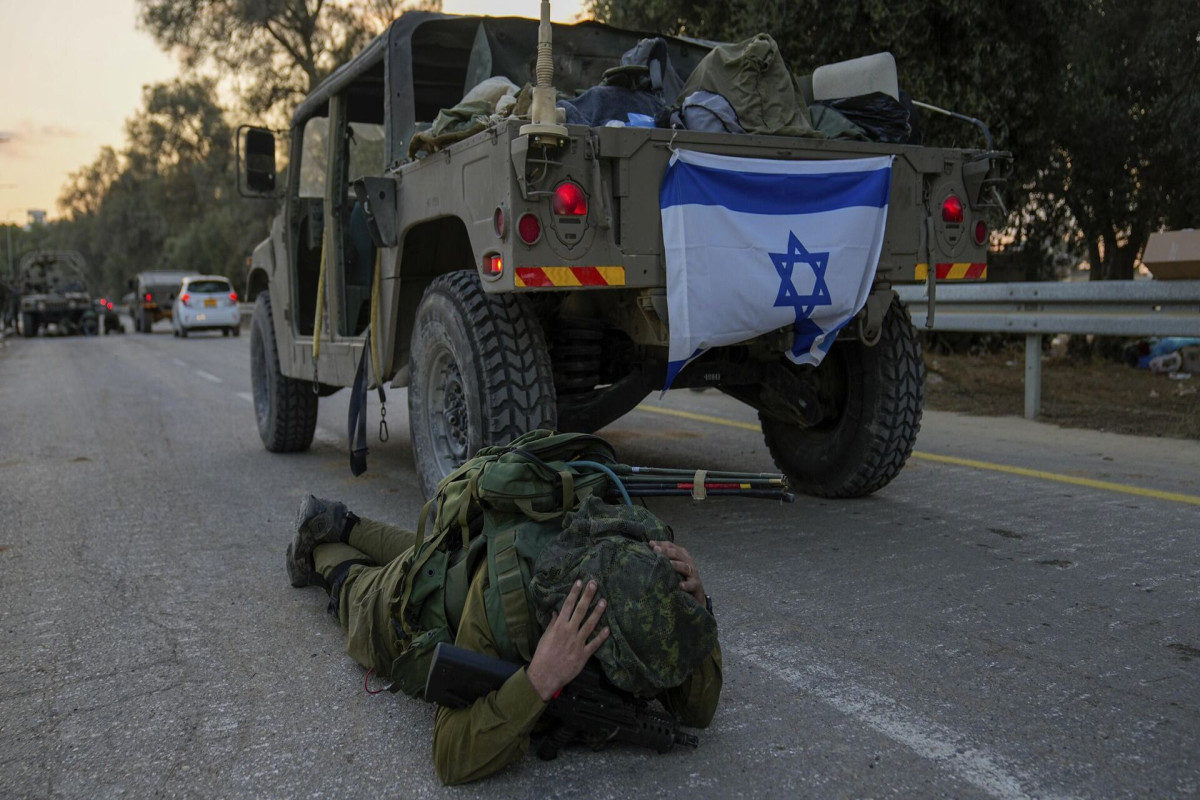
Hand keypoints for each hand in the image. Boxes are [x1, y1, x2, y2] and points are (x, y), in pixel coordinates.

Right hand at [526, 580, 609, 702]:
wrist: (545, 675)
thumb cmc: (543, 655)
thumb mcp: (545, 637)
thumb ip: (552, 624)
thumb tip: (556, 612)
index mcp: (559, 626)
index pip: (568, 605)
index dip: (574, 593)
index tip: (579, 581)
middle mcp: (569, 632)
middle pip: (580, 611)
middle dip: (587, 596)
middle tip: (594, 584)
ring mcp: (577, 643)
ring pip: (590, 625)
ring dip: (597, 612)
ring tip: (604, 601)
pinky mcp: (583, 655)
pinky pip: (594, 644)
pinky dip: (602, 637)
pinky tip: (608, 628)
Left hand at [651, 540, 705, 606]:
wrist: (696, 594)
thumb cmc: (681, 578)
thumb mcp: (672, 568)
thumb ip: (663, 560)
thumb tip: (648, 552)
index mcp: (682, 555)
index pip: (671, 546)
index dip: (661, 544)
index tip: (650, 544)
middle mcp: (688, 562)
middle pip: (677, 554)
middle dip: (666, 551)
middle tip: (655, 550)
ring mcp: (693, 573)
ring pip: (684, 567)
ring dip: (676, 565)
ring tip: (669, 564)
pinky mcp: (696, 585)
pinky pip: (692, 584)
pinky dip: (687, 585)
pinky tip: (681, 586)